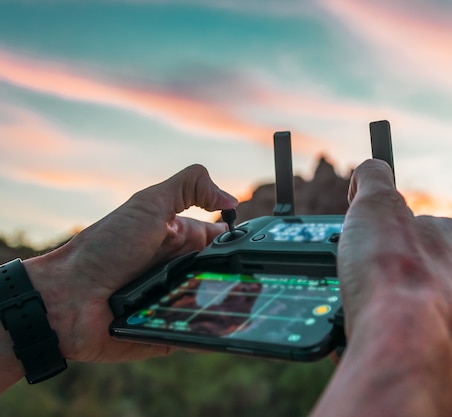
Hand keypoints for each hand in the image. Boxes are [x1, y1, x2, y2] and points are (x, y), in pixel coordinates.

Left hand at [24, 164, 237, 362]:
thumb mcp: (148, 205)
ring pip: (217, 305)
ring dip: (229, 305)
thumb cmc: (105, 248)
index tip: (259, 244)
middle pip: (224, 273)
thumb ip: (190, 188)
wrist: (66, 298)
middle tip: (255, 279)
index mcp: (179, 240)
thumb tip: (232, 198)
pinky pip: (200, 334)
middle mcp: (180, 269)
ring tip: (245, 305)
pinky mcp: (170, 332)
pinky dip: (213, 332)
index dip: (240, 240)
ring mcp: (175, 302)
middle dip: (240, 275)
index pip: (222, 239)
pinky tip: (228, 330)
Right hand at [313, 159, 451, 416]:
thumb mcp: (376, 203)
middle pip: (416, 267)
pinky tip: (358, 332)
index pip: (419, 223)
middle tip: (355, 270)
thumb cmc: (394, 272)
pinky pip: (400, 340)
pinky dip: (379, 334)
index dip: (384, 225)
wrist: (401, 343)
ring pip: (411, 306)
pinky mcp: (434, 357)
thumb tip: (370, 169)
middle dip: (385, 268)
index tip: (362, 231)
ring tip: (353, 303)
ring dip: (383, 303)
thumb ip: (373, 178)